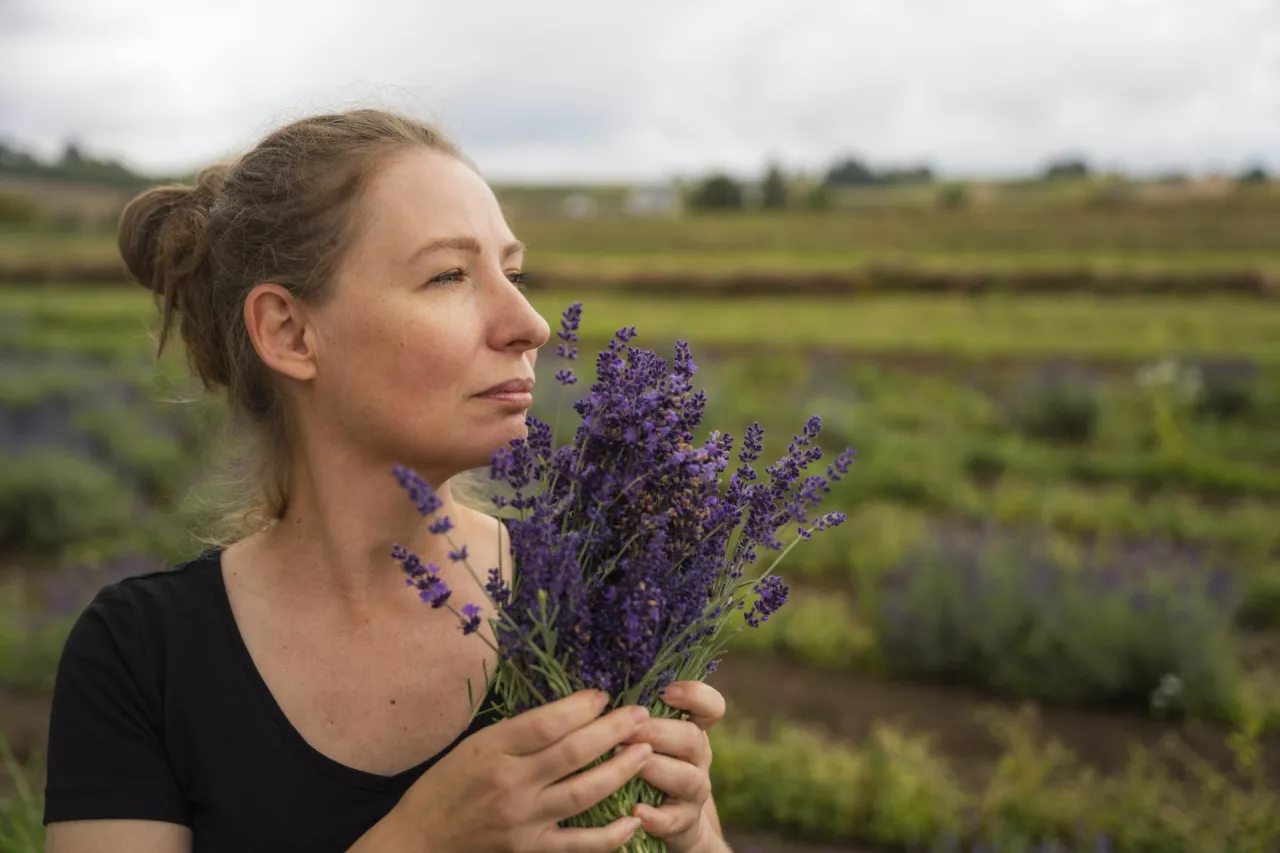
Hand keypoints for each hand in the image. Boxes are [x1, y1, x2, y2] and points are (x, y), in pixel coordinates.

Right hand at [393, 689, 653, 852]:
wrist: (420, 840)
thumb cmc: (448, 784)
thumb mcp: (476, 744)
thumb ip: (520, 733)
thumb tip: (573, 712)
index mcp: (492, 750)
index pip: (547, 723)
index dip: (582, 706)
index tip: (604, 695)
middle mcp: (510, 784)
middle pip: (573, 753)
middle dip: (614, 731)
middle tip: (641, 715)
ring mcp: (523, 821)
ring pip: (584, 794)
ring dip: (621, 770)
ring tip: (646, 751)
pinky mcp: (531, 850)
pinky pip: (580, 844)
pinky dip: (611, 834)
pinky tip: (634, 817)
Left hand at [623, 681, 726, 852]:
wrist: (670, 819)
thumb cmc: (650, 764)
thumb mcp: (651, 737)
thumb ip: (638, 716)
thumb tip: (597, 691)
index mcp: (693, 730)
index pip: (711, 707)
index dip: (696, 695)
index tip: (666, 691)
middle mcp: (699, 758)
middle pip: (693, 738)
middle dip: (657, 732)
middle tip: (625, 731)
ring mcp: (694, 792)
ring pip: (687, 778)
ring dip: (654, 768)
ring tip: (623, 762)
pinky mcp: (682, 823)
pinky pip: (673, 820)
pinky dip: (655, 816)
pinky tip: (636, 811)